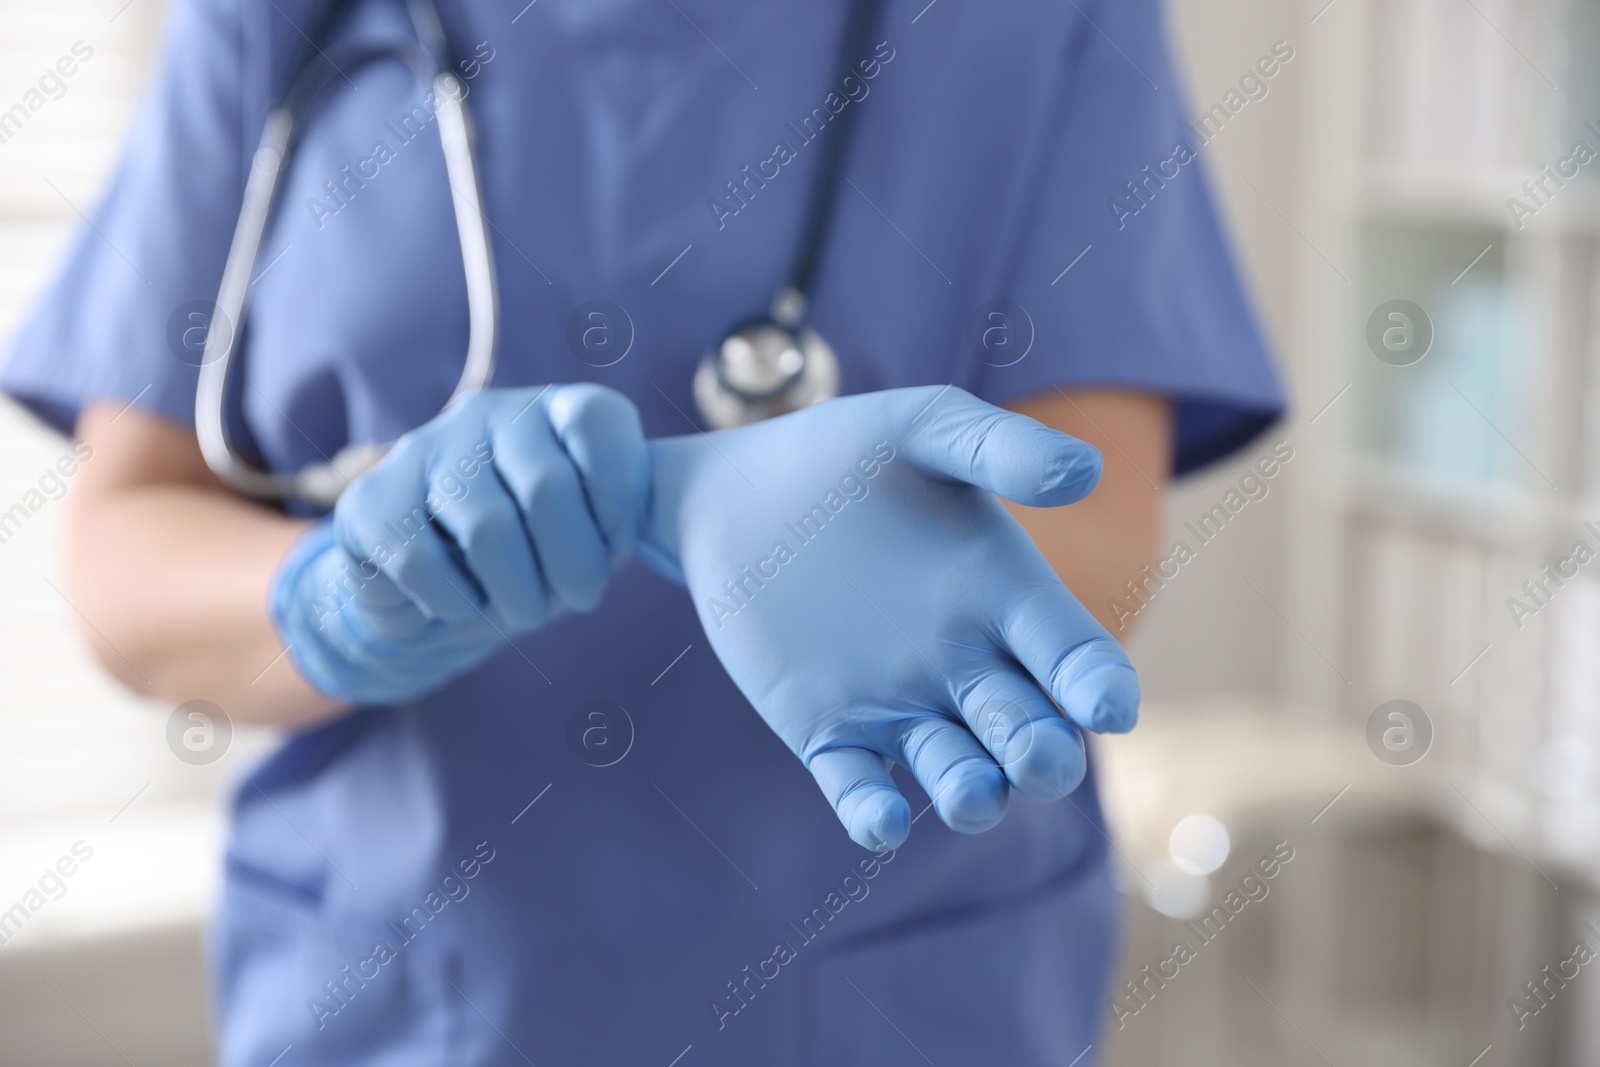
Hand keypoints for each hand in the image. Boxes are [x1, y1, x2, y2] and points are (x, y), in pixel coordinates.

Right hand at [272, 385, 648, 704]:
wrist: (442, 593)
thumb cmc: (541, 557)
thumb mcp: (598, 536)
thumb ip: (621, 521)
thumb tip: (615, 541)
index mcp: (554, 409)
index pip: (596, 422)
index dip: (619, 498)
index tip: (618, 547)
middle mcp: (490, 413)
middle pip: (546, 486)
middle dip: (574, 564)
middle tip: (577, 599)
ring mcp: (424, 449)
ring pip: (486, 526)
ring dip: (519, 591)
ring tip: (526, 612)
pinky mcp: (369, 500)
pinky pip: (419, 560)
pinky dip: (456, 601)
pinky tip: (464, 606)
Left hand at [642, 386, 1138, 849]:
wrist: (734, 493)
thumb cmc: (842, 454)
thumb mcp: (920, 429)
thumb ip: (997, 447)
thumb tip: (1086, 471)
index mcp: (1006, 597)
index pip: (1076, 658)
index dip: (1099, 687)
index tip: (1106, 705)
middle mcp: (966, 664)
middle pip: (1030, 734)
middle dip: (1043, 755)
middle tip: (1036, 754)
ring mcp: (898, 705)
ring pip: (959, 775)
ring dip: (973, 794)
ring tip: (973, 792)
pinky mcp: (828, 732)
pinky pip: (861, 789)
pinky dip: (872, 813)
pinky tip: (878, 817)